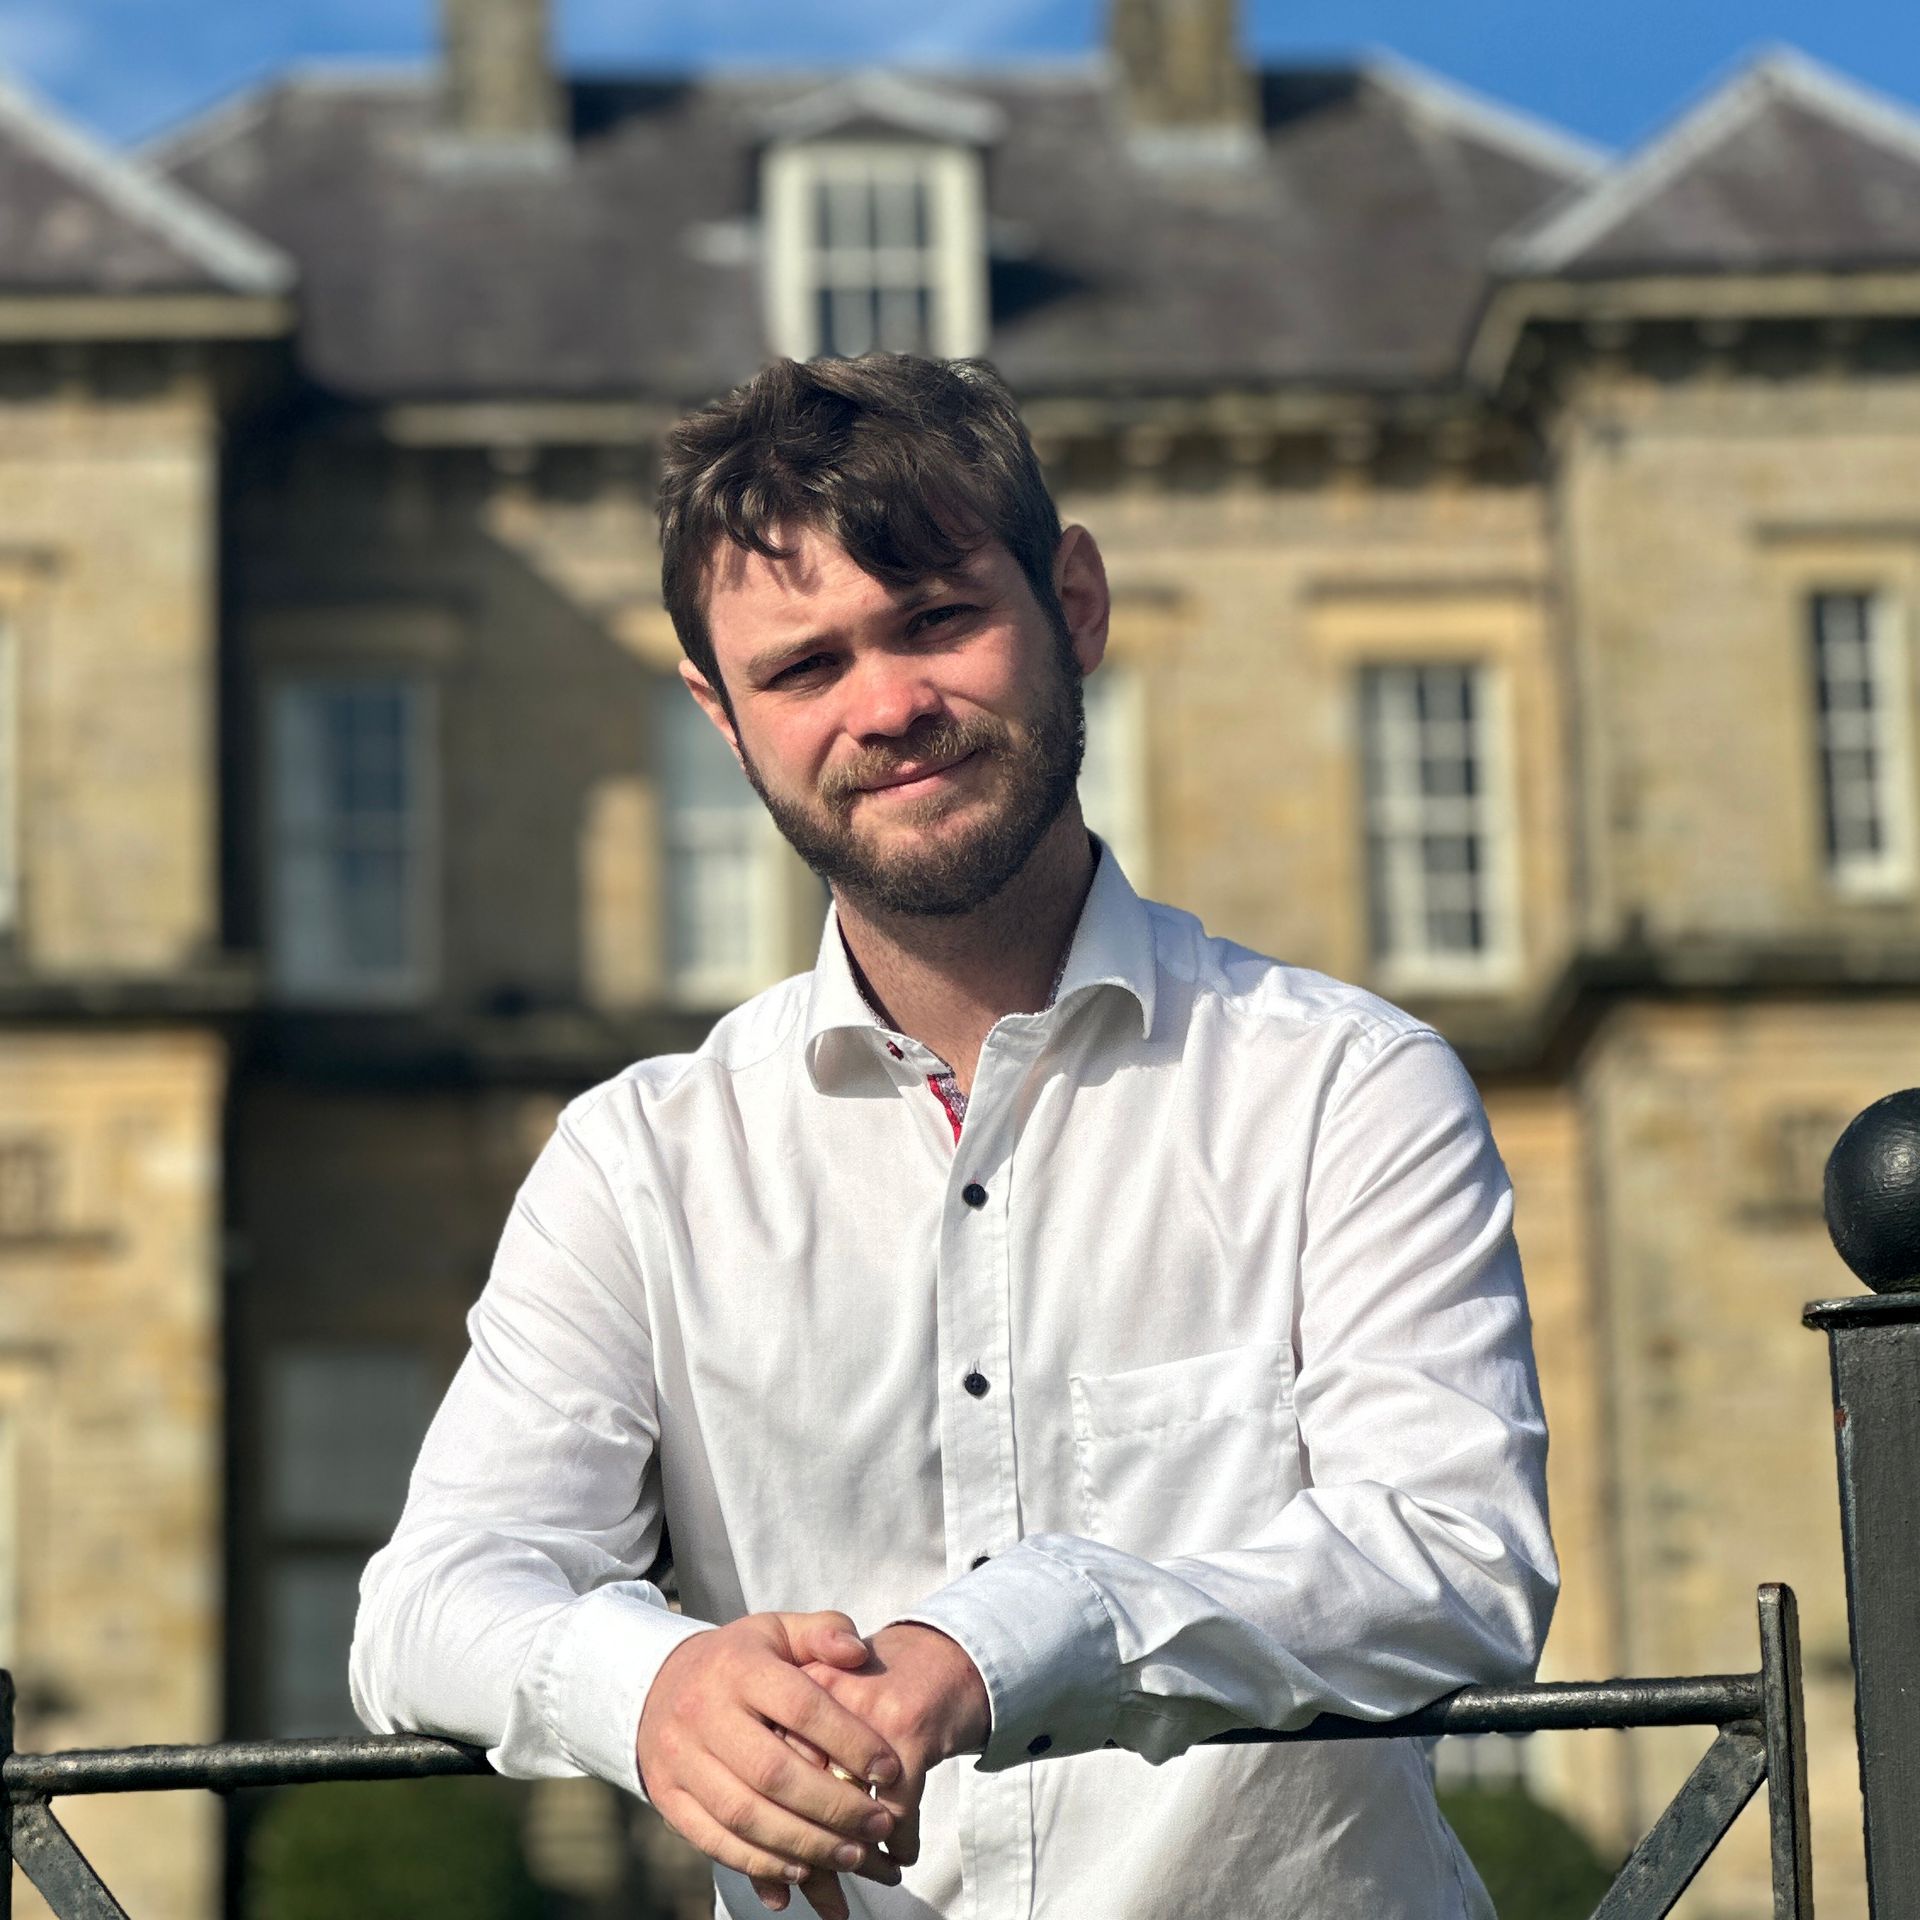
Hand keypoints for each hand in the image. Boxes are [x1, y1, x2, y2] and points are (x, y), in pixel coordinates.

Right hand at [636, 1611, 905, 1899]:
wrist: (658, 1684)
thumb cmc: (741, 1660)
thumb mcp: (778, 1631)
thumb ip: (823, 1633)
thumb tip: (858, 1652)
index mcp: (738, 1666)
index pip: (801, 1707)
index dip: (850, 1741)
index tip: (890, 1769)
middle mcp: (703, 1712)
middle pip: (773, 1772)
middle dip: (833, 1805)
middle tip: (879, 1825)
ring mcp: (679, 1758)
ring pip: (745, 1814)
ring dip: (804, 1843)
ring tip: (852, 1855)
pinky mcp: (667, 1797)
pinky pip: (714, 1840)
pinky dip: (760, 1862)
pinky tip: (802, 1870)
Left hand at [749, 1625, 990, 1915]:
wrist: (937, 1653)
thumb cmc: (867, 1695)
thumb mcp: (816, 1719)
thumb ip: (786, 1783)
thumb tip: (771, 1889)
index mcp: (790, 1684)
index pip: (768, 1769)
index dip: (777, 1831)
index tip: (793, 1868)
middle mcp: (823, 1691)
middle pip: (805, 1790)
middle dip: (819, 1852)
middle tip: (833, 1884)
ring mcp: (866, 1709)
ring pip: (849, 1806)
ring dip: (864, 1854)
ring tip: (875, 1875)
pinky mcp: (909, 1727)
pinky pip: (895, 1805)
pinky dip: (900, 1840)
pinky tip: (902, 1853)